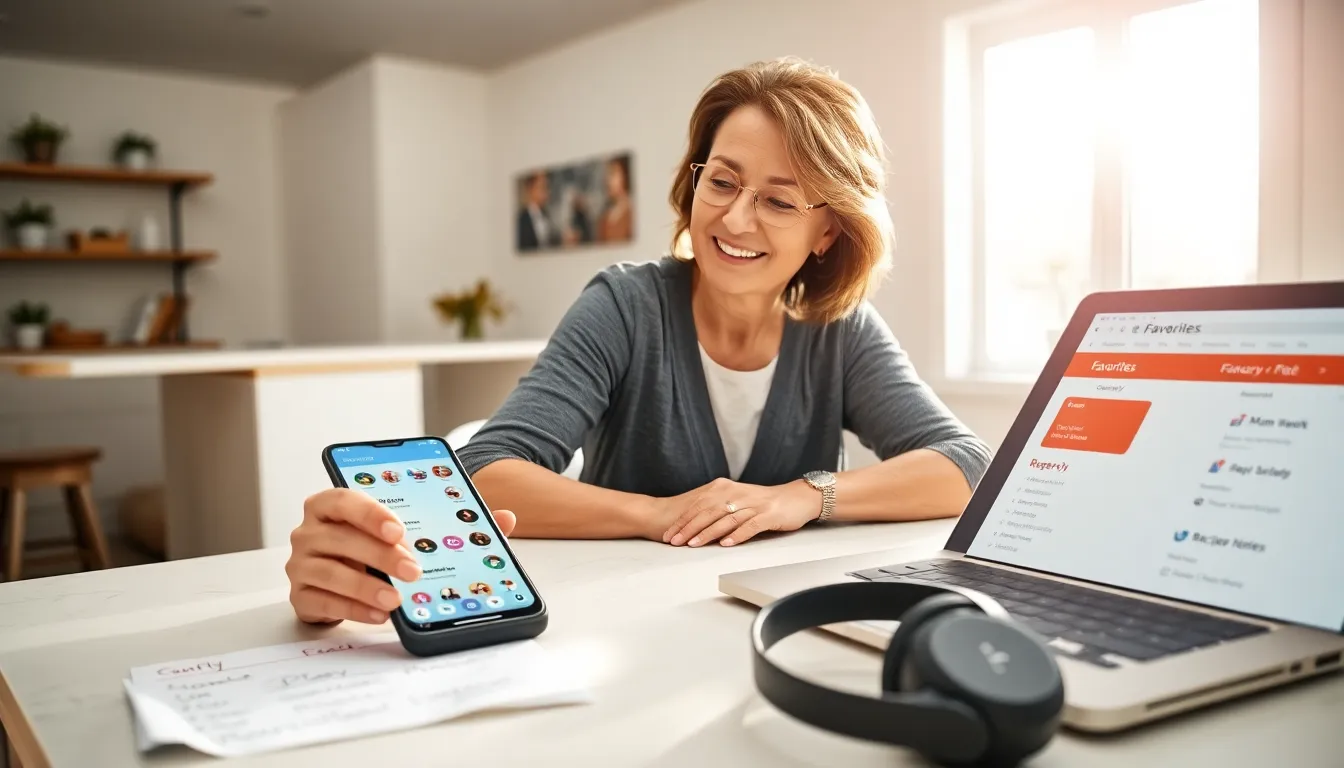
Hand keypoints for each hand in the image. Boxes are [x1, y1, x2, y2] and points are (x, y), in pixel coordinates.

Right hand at [286, 488, 516, 624]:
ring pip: (330, 572)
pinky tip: (380, 615)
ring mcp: (301, 564)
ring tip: (397, 599)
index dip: (370, 512)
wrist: (336, 582)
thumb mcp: (409, 529)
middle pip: (341, 538)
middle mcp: (310, 531)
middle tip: (413, 569)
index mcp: (332, 504)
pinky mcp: (300, 596)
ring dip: (366, 587)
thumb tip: (504, 518)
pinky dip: (353, 610)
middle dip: (380, 555)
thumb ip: (453, 519)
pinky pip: (323, 603)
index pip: (344, 499)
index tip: (400, 529)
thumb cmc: (375, 548)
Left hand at [659, 478, 819, 547]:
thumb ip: (717, 510)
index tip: (668, 534)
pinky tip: (726, 543)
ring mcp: (753, 505)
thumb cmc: (764, 504)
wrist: (796, 498)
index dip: (682, 520)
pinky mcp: (768, 515)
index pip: (699, 505)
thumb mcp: (737, 502)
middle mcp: (737, 495)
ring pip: (725, 519)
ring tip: (694, 544)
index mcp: (727, 490)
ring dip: (708, 533)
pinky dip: (737, 535)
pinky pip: (750, 526)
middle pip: (708, 512)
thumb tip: (694, 525)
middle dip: (689, 528)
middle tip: (674, 542)